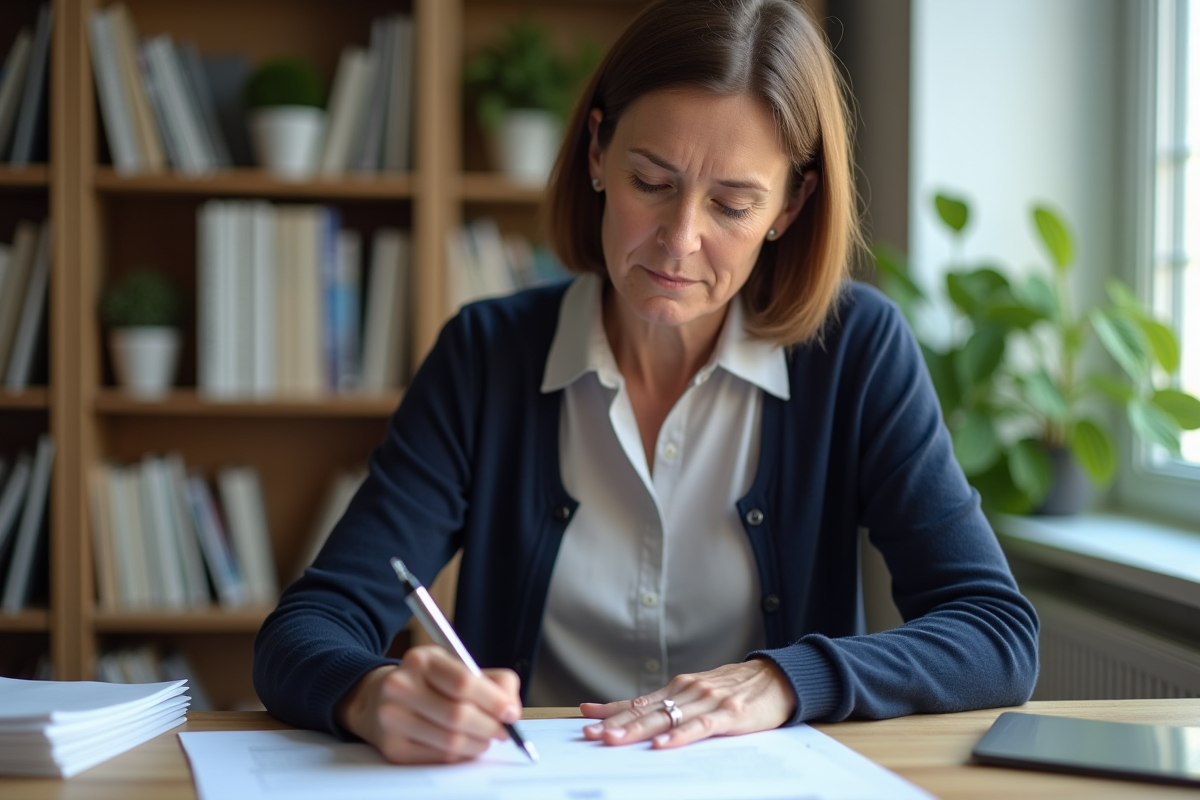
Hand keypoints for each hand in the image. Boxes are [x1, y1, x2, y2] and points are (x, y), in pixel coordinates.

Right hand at [337, 644, 521, 763]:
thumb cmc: (426, 682)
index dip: (493, 700)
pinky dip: (460, 754)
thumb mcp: (454, 666)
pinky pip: (439, 757)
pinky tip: (464, 744)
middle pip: (458, 715)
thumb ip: (492, 680)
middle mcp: (401, 686)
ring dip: (478, 744)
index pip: (463, 682)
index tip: (510, 712)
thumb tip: (511, 709)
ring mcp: (392, 718)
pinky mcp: (392, 747)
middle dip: (490, 727)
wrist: (376, 698)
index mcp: (421, 659)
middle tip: (503, 731)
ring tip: (485, 738)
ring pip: (450, 741)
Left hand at [579, 659, 795, 748]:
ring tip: (615, 740)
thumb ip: (673, 705)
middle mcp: (688, 691)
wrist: (777, 677)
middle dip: (616, 724)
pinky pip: (700, 726)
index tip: (585, 718)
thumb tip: (641, 719)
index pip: (638, 701)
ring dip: (638, 730)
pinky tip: (664, 743)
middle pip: (645, 711)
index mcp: (679, 688)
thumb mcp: (700, 692)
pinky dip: (680, 735)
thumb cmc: (737, 689)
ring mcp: (708, 701)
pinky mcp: (729, 714)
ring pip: (666, 717)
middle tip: (591, 735)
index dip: (611, 711)